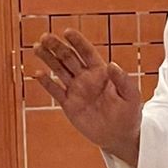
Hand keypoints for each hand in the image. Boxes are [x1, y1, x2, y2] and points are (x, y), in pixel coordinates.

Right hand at [34, 30, 142, 164]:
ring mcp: (76, 90)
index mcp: (101, 72)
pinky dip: (47, 83)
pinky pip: (56, 92)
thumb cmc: (129, 113)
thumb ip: (123, 80)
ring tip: (37, 47)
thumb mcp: (131, 96)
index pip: (87, 52)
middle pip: (69, 58)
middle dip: (57, 46)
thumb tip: (111, 64)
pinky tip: (38, 73)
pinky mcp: (69, 104)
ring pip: (59, 71)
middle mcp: (86, 78)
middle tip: (45, 36)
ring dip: (48, 59)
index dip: (77, 41)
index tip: (67, 31)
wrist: (120, 136)